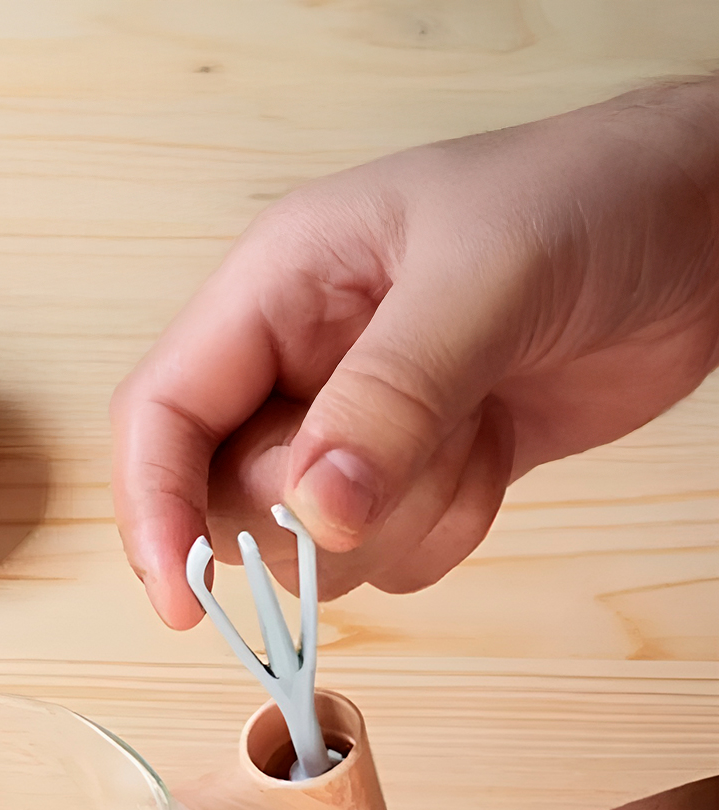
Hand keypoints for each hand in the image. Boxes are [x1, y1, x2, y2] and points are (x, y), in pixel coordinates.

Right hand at [111, 77, 718, 627]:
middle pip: (227, 495)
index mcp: (273, 291)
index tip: (182, 599)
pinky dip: (443, 529)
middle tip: (407, 461)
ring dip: (393, 521)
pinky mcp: (409, 472)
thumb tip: (315, 513)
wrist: (701, 233)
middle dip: (311, 513)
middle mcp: (294, 365)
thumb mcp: (483, 280)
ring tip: (470, 434)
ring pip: (307, 541)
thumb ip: (389, 397)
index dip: (153, 508)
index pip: (162, 412)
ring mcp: (352, 426)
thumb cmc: (589, 202)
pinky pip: (386, 555)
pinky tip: (492, 453)